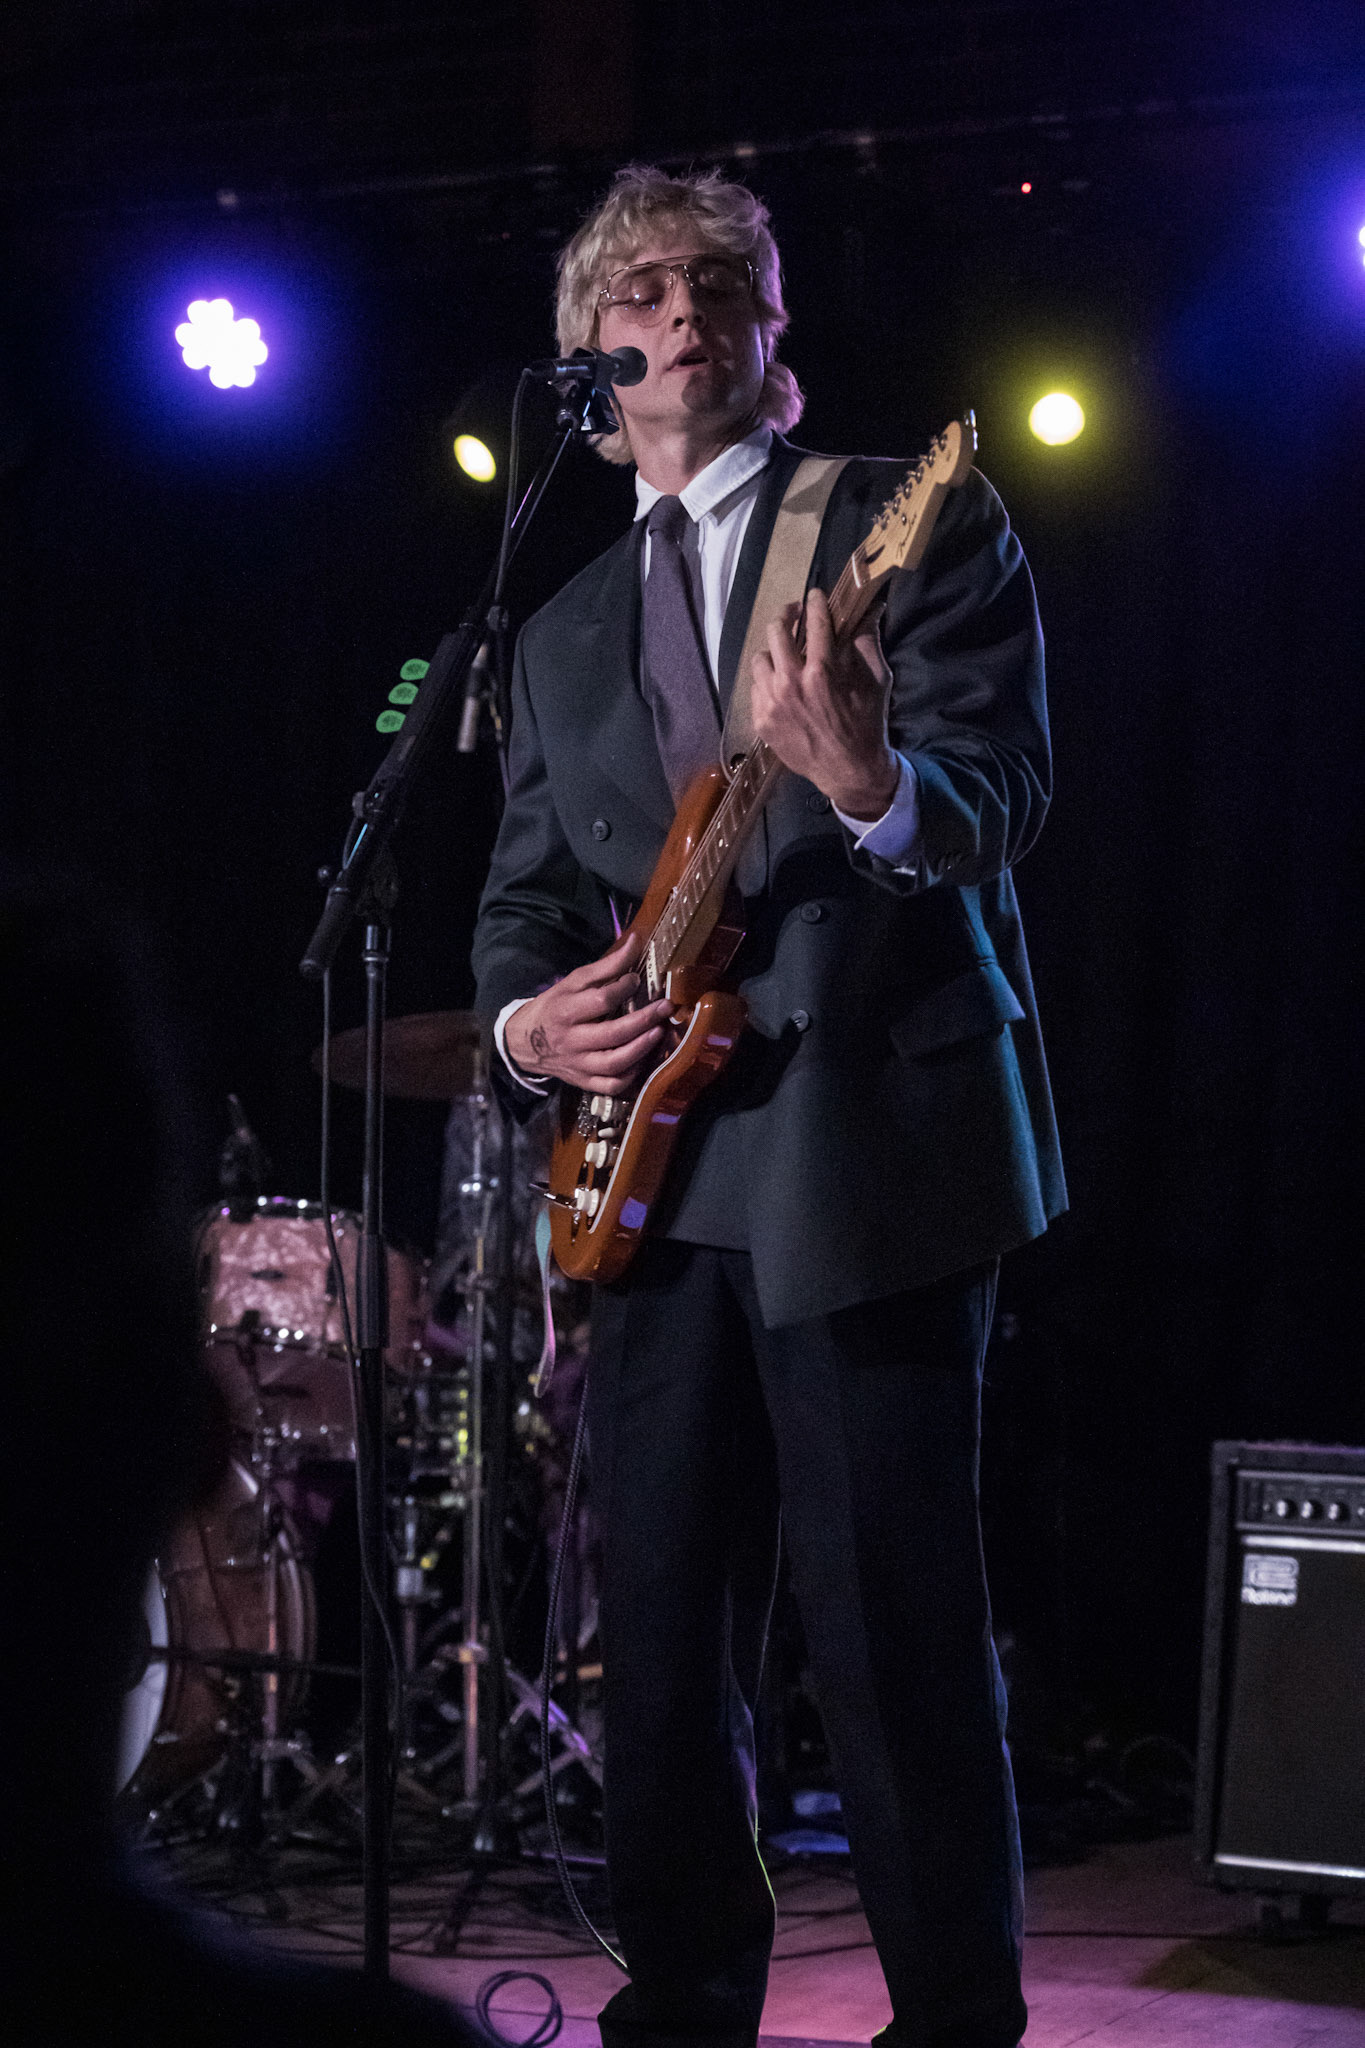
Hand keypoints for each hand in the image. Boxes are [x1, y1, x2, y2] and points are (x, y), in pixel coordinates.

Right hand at [504, 933, 673, 1095]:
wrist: (524, 1042)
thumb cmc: (554, 1006)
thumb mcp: (573, 982)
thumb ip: (607, 964)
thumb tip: (636, 940)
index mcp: (565, 1011)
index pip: (600, 1000)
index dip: (623, 988)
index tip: (636, 979)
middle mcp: (571, 1040)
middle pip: (612, 1033)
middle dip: (644, 1020)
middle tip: (665, 1006)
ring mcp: (578, 1064)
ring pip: (614, 1063)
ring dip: (641, 1048)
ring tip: (659, 1032)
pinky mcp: (583, 1081)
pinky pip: (611, 1085)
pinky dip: (630, 1075)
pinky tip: (642, 1059)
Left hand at [750, 588, 898, 819]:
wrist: (849, 770)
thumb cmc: (867, 724)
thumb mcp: (877, 681)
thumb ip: (868, 644)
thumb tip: (867, 614)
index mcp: (822, 671)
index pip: (814, 622)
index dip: (815, 603)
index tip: (814, 595)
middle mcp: (791, 683)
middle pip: (776, 631)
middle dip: (786, 616)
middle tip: (794, 615)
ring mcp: (772, 703)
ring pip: (759, 658)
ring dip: (773, 652)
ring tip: (784, 655)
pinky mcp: (762, 721)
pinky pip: (755, 687)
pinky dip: (767, 681)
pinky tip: (780, 684)